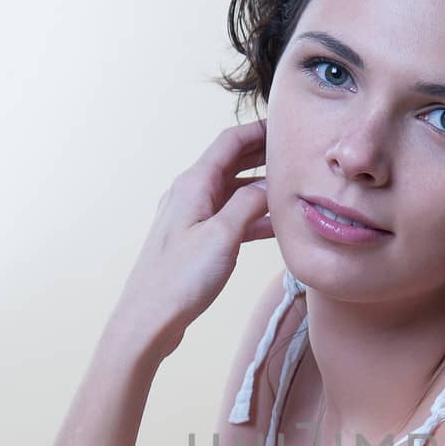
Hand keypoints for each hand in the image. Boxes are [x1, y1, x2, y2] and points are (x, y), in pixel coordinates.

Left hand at [111, 119, 274, 357]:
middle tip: (296, 152)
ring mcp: (191, 217)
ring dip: (260, 186)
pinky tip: (274, 225)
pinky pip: (229, 217)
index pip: (229, 142)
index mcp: (193, 184)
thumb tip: (269, 184)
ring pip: (232, 191)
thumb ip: (249, 204)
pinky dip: (252, 215)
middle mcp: (190, 194)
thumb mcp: (222, 236)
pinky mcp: (195, 241)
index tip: (287, 126)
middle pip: (231, 162)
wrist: (149, 319)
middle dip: (263, 154)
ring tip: (292, 187)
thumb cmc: (180, 279)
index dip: (259, 130)